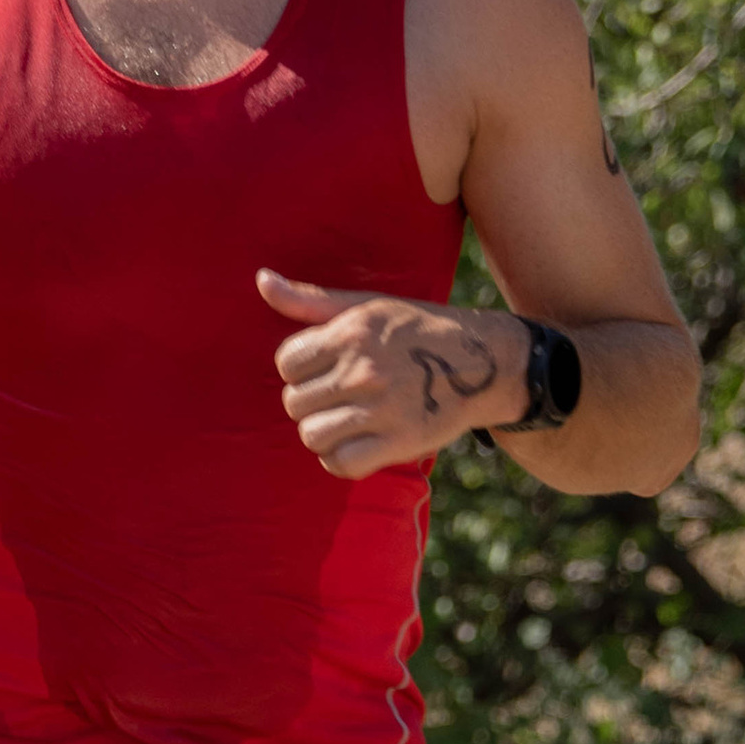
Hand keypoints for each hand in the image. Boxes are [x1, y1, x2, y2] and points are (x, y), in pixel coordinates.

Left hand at [258, 271, 524, 477]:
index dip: (299, 369)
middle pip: (295, 402)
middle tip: (337, 397)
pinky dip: (342, 459)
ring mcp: (382, 409)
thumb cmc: (416, 330)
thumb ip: (310, 300)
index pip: (287, 363)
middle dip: (310, 402)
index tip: (323, 370)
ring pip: (312, 435)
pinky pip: (341, 463)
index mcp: (353, 333)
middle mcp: (365, 370)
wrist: (482, 362)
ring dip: (323, 433)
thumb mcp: (367, 306)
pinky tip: (355, 444)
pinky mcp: (400, 442)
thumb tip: (262, 280)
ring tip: (344, 421)